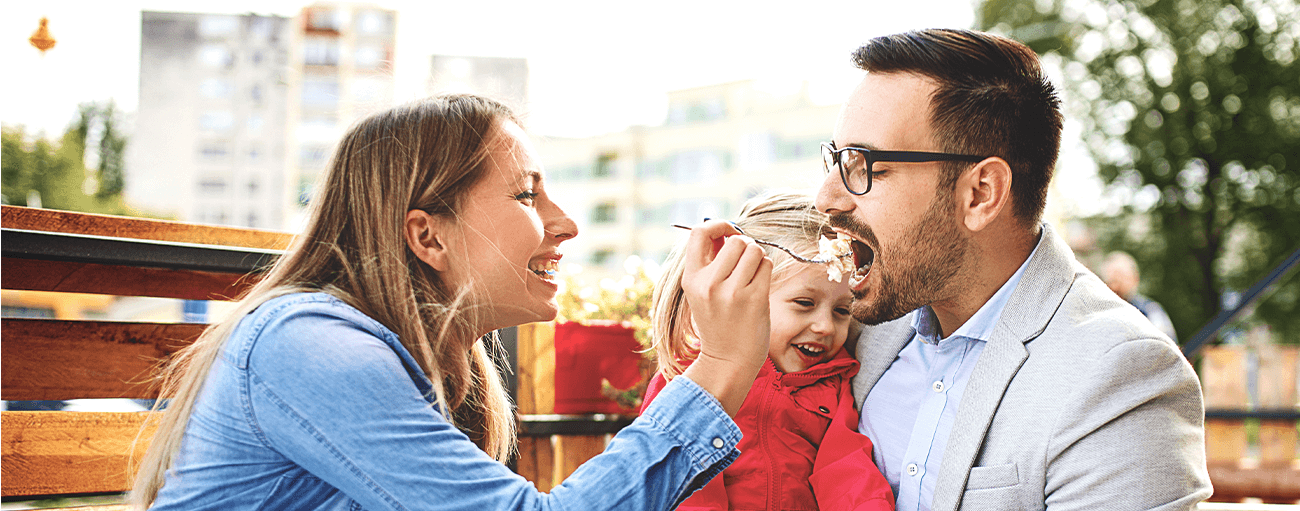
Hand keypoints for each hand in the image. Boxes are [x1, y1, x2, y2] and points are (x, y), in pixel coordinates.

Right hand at [678, 220, 771, 416]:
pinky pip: (766, 265)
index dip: (717, 224)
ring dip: (758, 258)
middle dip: (745, 245)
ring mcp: (732, 292)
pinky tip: (759, 286)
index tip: (728, 231)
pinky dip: (765, 270)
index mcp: (692, 279)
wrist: (727, 360)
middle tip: (744, 262)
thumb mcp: (701, 293)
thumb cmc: (718, 323)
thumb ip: (710, 263)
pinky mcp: (754, 299)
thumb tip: (726, 230)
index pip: (699, 233)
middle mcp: (709, 284)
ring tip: (752, 276)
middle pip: (736, 240)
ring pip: (755, 250)